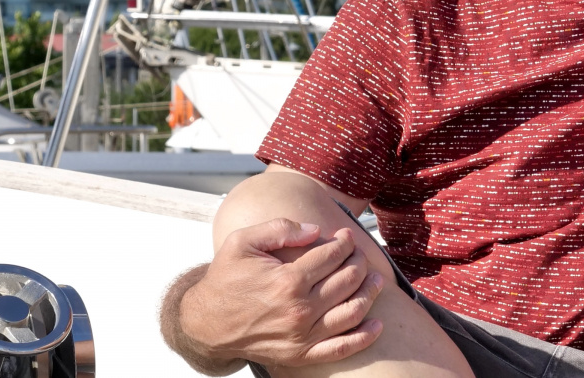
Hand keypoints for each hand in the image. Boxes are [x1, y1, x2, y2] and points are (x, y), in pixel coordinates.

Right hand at [180, 218, 383, 367]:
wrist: (206, 323)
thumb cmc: (225, 279)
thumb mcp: (242, 242)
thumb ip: (280, 228)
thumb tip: (315, 229)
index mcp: (287, 280)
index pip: (332, 256)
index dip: (345, 242)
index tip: (347, 237)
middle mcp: (299, 309)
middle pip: (347, 280)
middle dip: (359, 262)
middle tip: (359, 255)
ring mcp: (302, 335)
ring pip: (352, 311)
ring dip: (370, 293)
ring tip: (376, 280)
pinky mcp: (301, 354)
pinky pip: (341, 349)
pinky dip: (364, 337)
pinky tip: (377, 324)